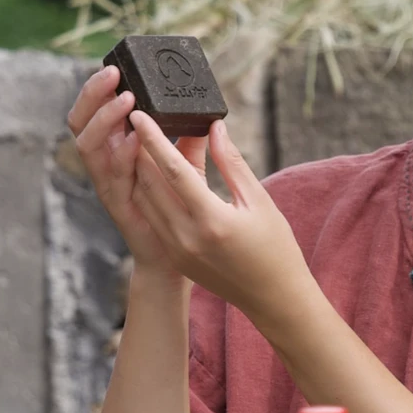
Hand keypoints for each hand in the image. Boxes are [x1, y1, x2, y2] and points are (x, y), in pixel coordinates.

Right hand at [66, 65, 207, 277]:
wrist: (174, 259)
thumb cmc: (179, 211)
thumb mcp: (187, 170)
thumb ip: (189, 142)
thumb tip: (206, 114)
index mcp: (116, 150)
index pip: (96, 111)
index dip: (98, 89)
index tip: (115, 65)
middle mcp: (105, 164)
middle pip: (81, 122)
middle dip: (92, 94)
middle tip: (112, 72)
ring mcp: (107, 184)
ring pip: (88, 145)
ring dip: (104, 118)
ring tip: (124, 98)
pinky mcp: (116, 204)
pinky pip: (111, 176)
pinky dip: (121, 154)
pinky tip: (134, 139)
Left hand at [127, 109, 313, 324]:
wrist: (273, 298)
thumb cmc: (275, 247)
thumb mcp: (259, 201)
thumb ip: (232, 163)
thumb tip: (214, 127)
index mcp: (212, 220)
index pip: (173, 171)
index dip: (153, 140)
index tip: (139, 114)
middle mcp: (187, 236)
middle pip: (150, 184)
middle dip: (140, 150)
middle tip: (137, 121)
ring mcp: (177, 250)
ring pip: (146, 200)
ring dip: (140, 171)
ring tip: (141, 142)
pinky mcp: (175, 256)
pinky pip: (153, 217)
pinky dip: (149, 193)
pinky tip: (153, 174)